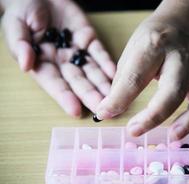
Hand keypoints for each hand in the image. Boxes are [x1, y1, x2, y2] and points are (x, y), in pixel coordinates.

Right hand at [1, 0, 115, 116]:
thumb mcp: (15, 26)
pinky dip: (108, 63)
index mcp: (42, 63)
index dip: (65, 97)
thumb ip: (20, 45)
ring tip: (115, 97)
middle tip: (103, 110)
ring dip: (103, 85)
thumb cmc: (22, 10)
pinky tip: (116, 75)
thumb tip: (25, 65)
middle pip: (78, 82)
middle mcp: (62, 62)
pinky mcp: (88, 39)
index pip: (55, 84)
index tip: (75, 111)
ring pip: (92, 71)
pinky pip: (99, 53)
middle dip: (90, 96)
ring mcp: (77, 51)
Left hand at [95, 0, 188, 144]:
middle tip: (135, 131)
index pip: (136, 76)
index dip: (119, 99)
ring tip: (176, 139)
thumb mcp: (132, 52)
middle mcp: (180, 57)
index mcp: (154, 46)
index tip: (105, 114)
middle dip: (155, 114)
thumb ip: (122, 83)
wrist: (182, 23)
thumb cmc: (153, 39)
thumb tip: (107, 113)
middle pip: (173, 88)